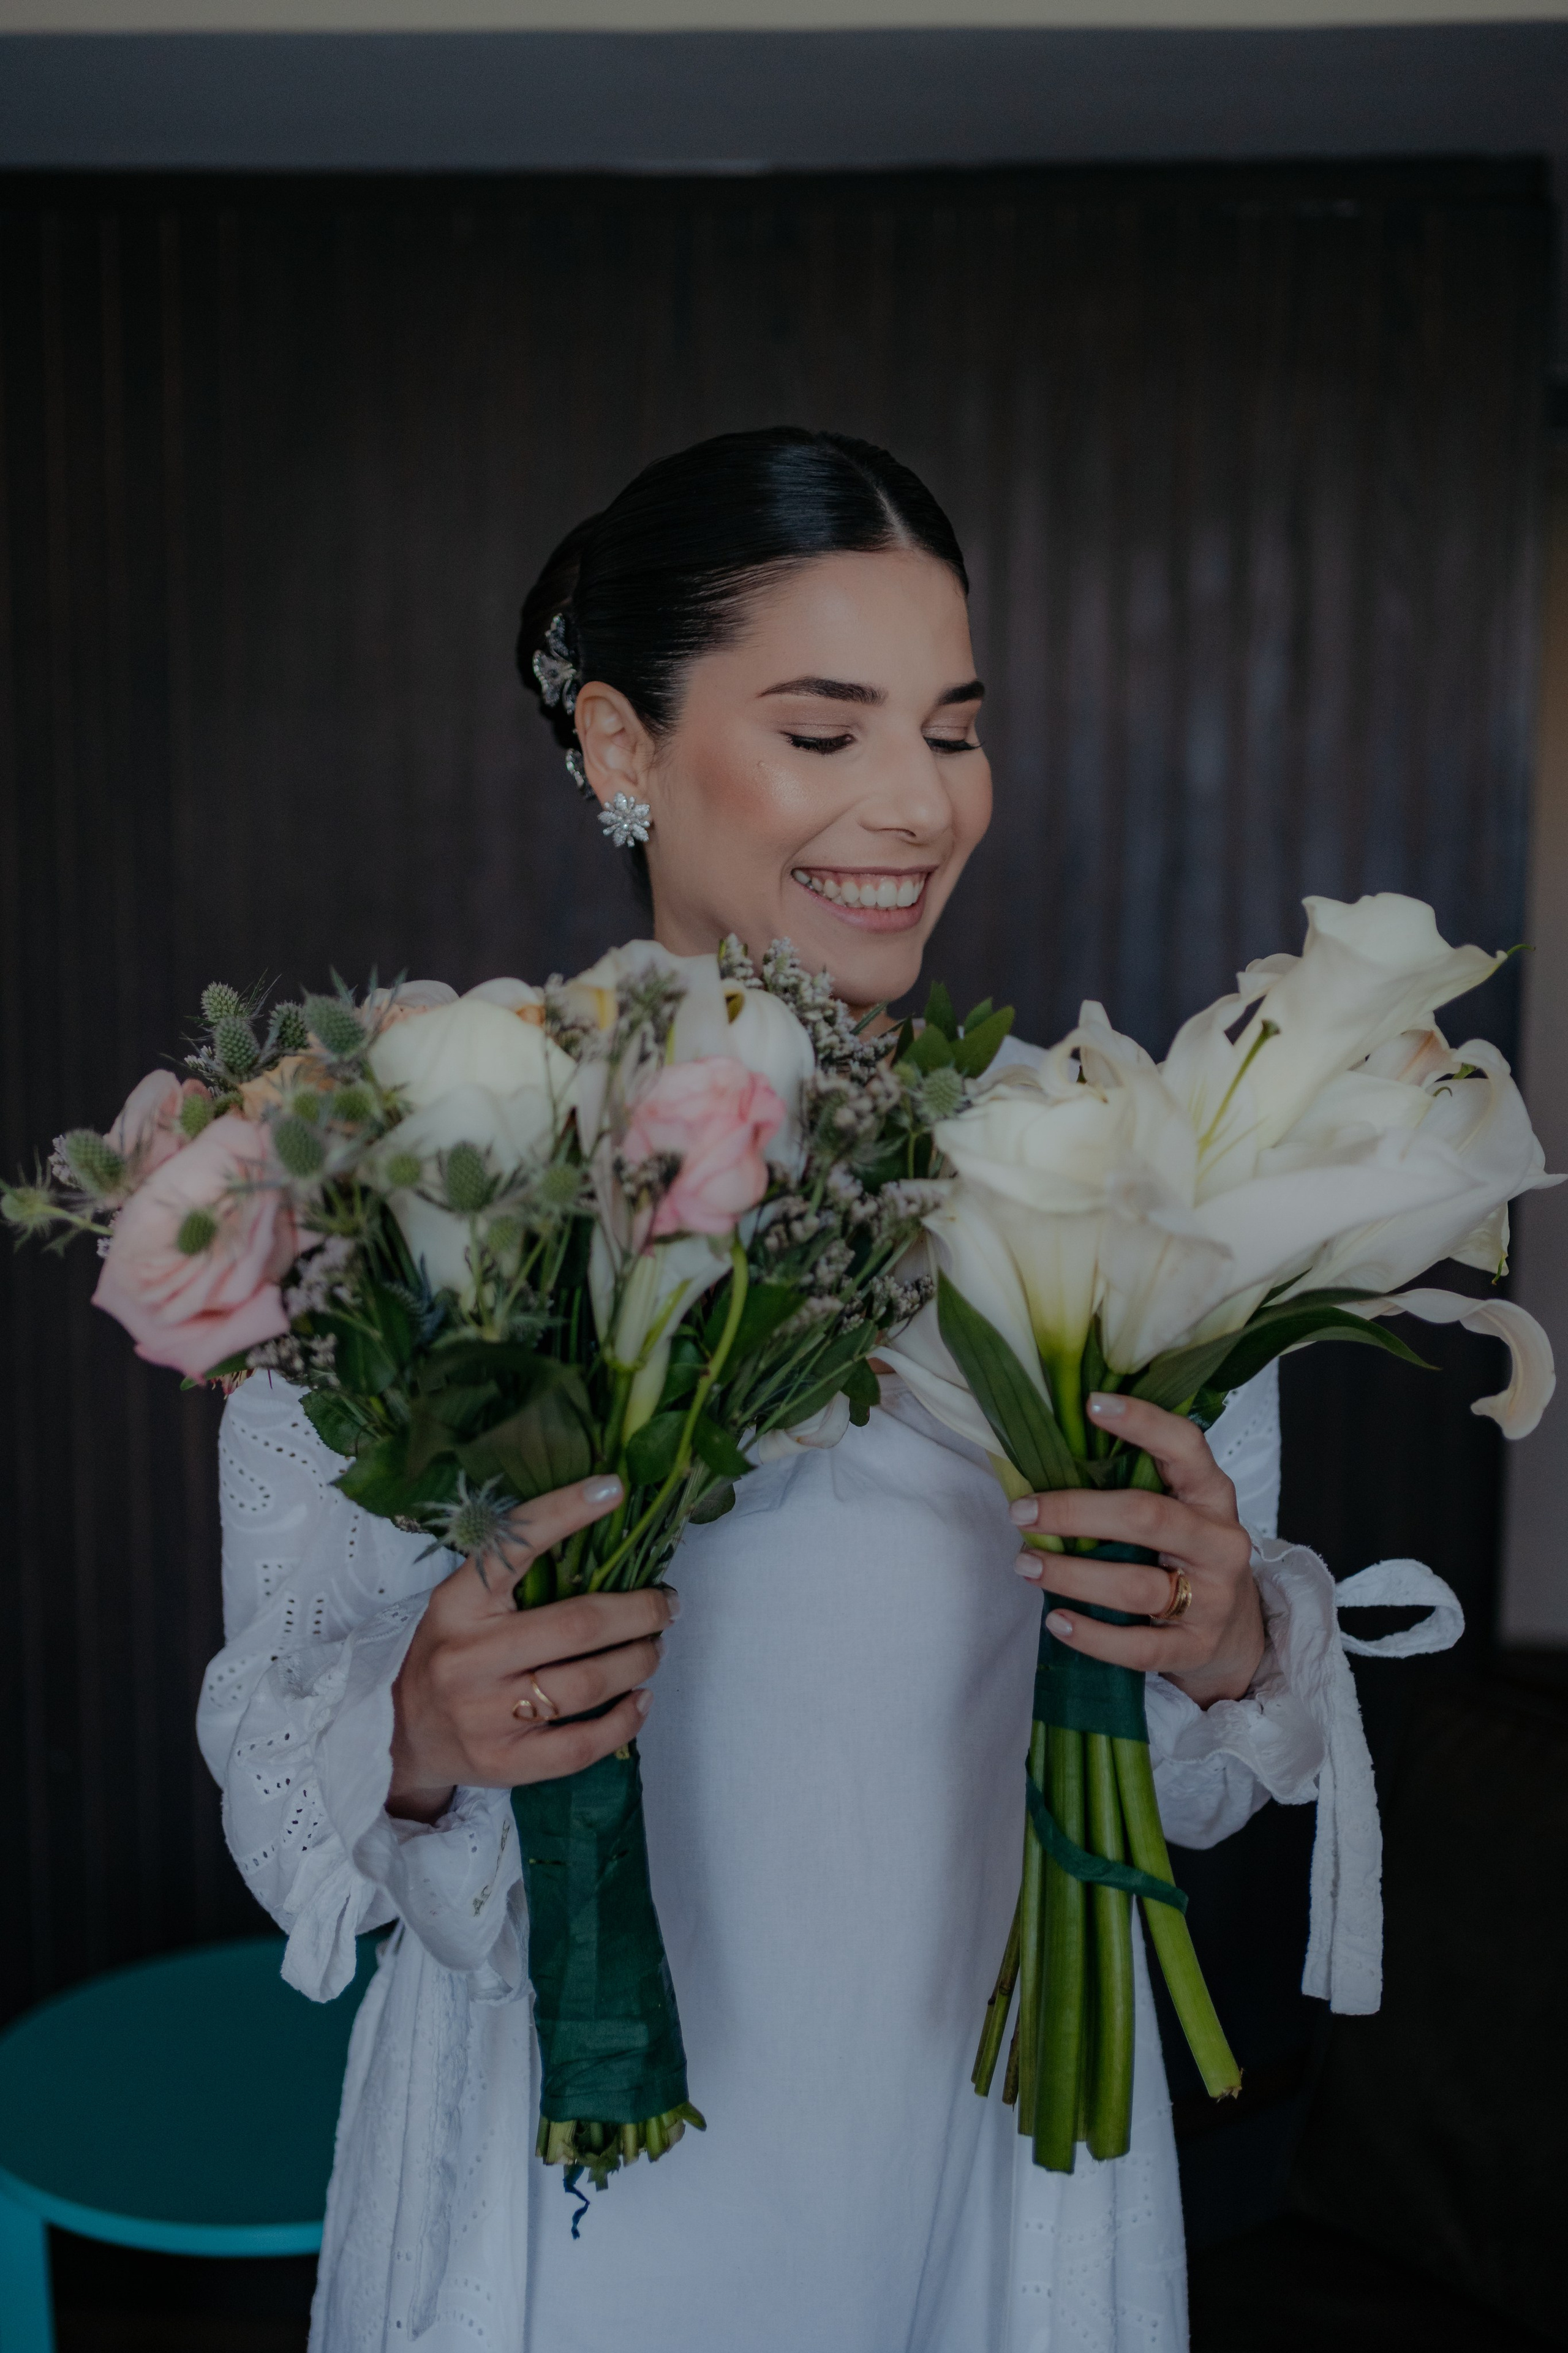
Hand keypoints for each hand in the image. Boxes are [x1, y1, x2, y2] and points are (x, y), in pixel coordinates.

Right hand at [388, 1473, 676, 1821]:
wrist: (402, 1734)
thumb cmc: (451, 1653)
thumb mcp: (463, 1604)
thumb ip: (514, 1576)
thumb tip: (606, 1544)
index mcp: (456, 1604)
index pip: (514, 1546)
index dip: (566, 1512)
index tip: (614, 1488)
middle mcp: (468, 1658)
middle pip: (576, 1627)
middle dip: (639, 1612)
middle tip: (666, 1604)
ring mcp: (485, 1716)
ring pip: (588, 1685)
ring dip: (639, 1661)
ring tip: (654, 1647)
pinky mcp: (504, 1763)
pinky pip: (582, 1745)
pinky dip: (625, 1720)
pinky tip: (640, 1699)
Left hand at [1008, 1393, 1265, 1707]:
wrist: (1237, 1632)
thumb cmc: (1185, 1555)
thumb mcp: (1176, 1509)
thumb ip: (1132, 1482)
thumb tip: (1043, 1451)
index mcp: (1211, 1494)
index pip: (1185, 1445)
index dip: (1142, 1422)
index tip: (1091, 1403)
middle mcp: (1220, 1541)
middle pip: (1147, 1517)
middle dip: (1076, 1513)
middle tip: (1020, 1511)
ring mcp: (1213, 1598)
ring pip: (1136, 1585)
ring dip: (1071, 1574)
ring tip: (1025, 1563)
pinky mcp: (1197, 1647)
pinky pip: (1138, 1646)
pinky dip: (1091, 1635)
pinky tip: (1056, 1620)